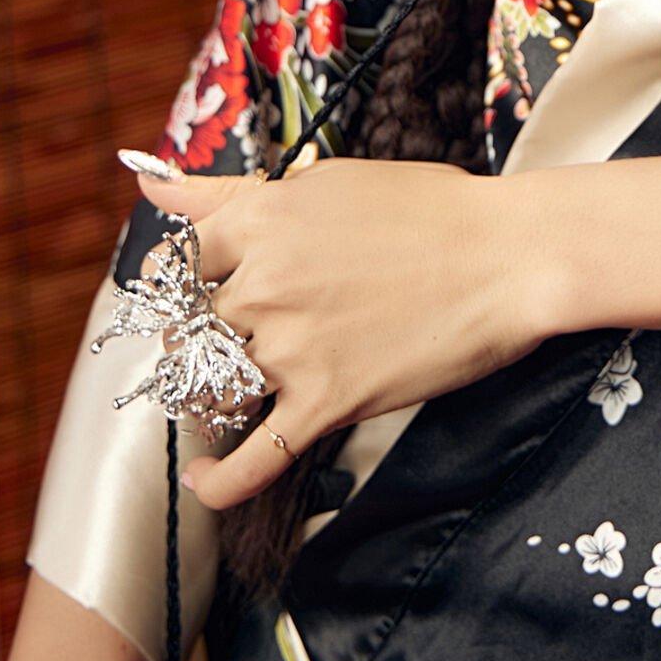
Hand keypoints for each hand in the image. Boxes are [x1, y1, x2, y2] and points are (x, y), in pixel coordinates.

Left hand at [132, 155, 545, 508]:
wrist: (510, 257)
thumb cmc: (430, 211)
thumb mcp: (324, 181)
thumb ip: (230, 192)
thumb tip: (149, 180)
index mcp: (261, 221)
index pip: (176, 263)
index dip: (182, 282)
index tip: (201, 292)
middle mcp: (265, 284)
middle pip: (190, 329)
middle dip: (200, 340)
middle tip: (232, 340)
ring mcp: (293, 347)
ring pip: (213, 388)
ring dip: (213, 396)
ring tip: (234, 391)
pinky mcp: (328, 402)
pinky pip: (254, 458)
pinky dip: (220, 481)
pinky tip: (206, 478)